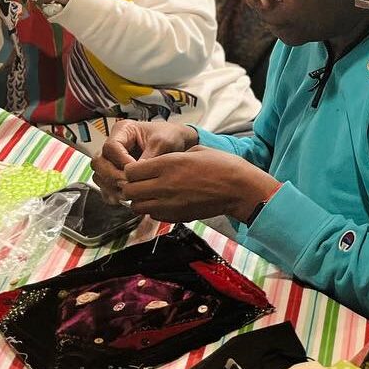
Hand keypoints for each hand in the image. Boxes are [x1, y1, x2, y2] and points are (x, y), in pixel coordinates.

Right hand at [93, 120, 195, 201]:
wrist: (179, 143)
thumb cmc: (170, 136)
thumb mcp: (162, 142)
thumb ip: (148, 157)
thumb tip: (134, 175)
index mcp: (123, 130)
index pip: (111, 147)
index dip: (120, 161)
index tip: (133, 171)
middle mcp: (114, 144)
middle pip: (99, 162)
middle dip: (111, 176)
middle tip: (127, 185)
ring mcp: (112, 159)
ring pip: (99, 174)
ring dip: (110, 186)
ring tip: (126, 194)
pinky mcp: (115, 172)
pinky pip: (104, 185)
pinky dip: (111, 193)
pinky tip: (122, 199)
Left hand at [119, 146, 279, 222]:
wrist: (239, 189)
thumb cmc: (223, 166)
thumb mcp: (196, 151)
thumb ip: (172, 158)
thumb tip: (159, 164)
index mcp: (168, 165)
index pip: (131, 171)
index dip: (131, 170)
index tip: (138, 169)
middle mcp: (164, 185)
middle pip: (129, 190)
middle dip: (131, 186)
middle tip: (140, 182)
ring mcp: (169, 204)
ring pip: (137, 206)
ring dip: (140, 199)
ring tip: (151, 193)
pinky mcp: (175, 217)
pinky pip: (152, 214)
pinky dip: (153, 209)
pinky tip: (164, 201)